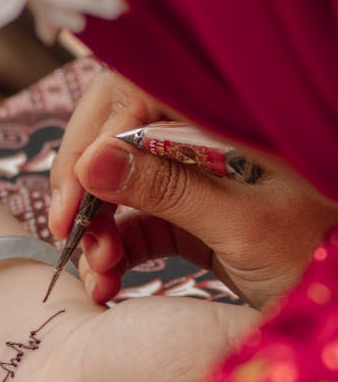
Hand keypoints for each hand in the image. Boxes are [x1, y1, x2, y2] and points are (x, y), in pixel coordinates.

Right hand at [49, 69, 337, 308]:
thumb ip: (167, 188)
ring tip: (97, 274)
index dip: (90, 146)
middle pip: (113, 137)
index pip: (131, 96)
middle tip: (68, 236)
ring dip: (96, 228)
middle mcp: (204, 133)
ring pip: (117, 185)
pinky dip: (114, 253)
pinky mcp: (189, 218)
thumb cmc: (321, 255)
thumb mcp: (242, 224)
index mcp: (226, 111)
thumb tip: (90, 162)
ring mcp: (195, 176)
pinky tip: (105, 285)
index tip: (72, 206)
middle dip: (84, 188)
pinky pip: (134, 225)